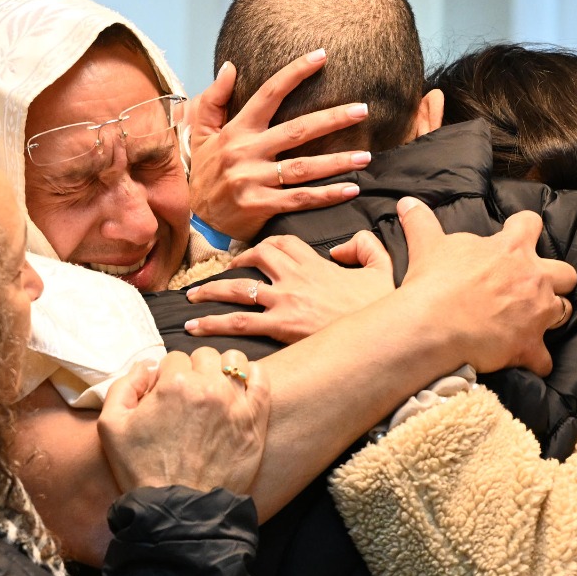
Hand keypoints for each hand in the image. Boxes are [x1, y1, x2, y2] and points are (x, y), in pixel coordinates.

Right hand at [98, 349, 269, 494]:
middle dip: (193, 371)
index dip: (166, 377)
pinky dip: (252, 375)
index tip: (165, 396)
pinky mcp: (254, 420)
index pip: (172, 359)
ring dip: (223, 370)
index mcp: (172, 385)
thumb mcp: (111, 426)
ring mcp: (234, 403)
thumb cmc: (142, 470)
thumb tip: (146, 365)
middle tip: (187, 397)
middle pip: (203, 357)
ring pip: (233, 361)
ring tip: (214, 390)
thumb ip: (123, 385)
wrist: (179, 509)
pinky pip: (260, 378)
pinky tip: (240, 387)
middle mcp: (207, 388)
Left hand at [182, 231, 394, 341]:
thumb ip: (364, 246)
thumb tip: (343, 246)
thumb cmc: (382, 306)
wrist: (384, 333)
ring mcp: (284, 302)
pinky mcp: (280, 327)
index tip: (255, 253)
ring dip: (210, 291)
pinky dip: (213, 323)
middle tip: (220, 274)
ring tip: (192, 297)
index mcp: (314, 262)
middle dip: (233, 265)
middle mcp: (294, 277)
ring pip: (238, 290)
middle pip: (254, 259)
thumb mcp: (381, 267)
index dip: (264, 245)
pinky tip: (195, 327)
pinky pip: (239, 322)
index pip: (281, 243)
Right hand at [188, 51, 372, 239]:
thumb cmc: (203, 172)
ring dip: (337, 161)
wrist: (192, 219)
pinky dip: (327, 195)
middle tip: (362, 110)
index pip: (269, 94)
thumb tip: (230, 66)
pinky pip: (300, 199)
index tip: (322, 56)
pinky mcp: (261, 207)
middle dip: (332, 119)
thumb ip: (214, 99)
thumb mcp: (201, 133)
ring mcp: (254, 181)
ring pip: (304, 168)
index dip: (295, 73)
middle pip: (297, 131)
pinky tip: (351, 189)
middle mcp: (246, 153)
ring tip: (366, 156)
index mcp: (236, 131)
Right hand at [397, 203, 576, 375]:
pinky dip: (537, 360)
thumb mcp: (427, 245)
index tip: (515, 235)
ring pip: (564, 311)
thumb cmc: (433, 282)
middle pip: (566, 273)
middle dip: (556, 279)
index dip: (525, 229)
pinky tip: (528, 360)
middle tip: (534, 285)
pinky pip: (545, 359)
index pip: (531, 224)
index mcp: (512, 248)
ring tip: (534, 320)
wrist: (432, 325)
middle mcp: (533, 277)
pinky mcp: (529, 345)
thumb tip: (406, 202)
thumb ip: (422, 221)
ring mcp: (536, 313)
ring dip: (552, 315)